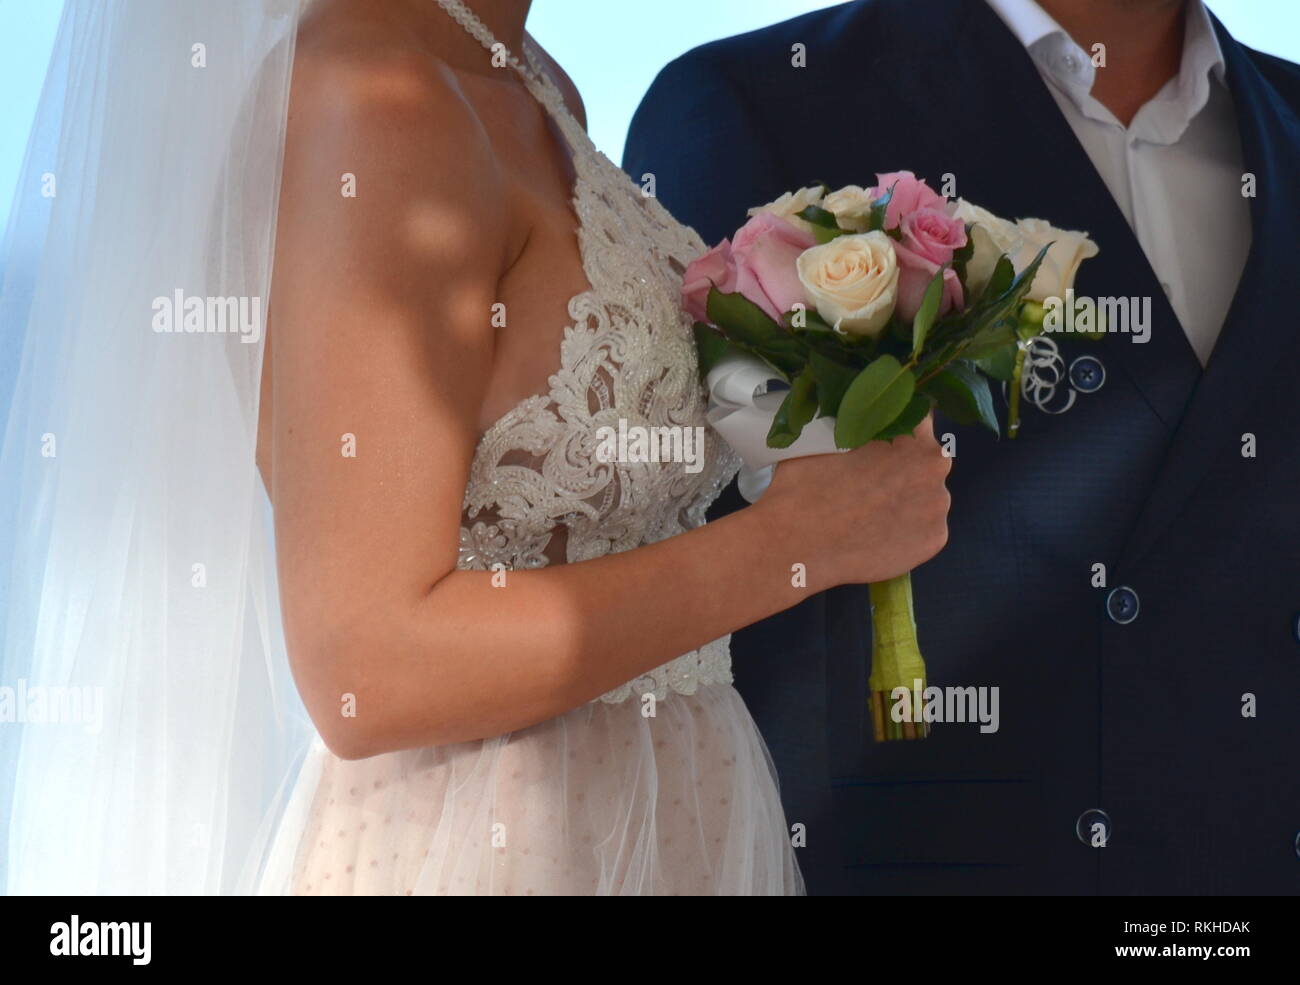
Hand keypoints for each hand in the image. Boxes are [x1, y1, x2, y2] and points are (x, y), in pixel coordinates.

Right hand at [757, 413, 951, 589]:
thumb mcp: (828, 437)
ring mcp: (938, 509)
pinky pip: (922, 528)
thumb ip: (860, 427)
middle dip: (903, 464)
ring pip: (925, 495)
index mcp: (913, 435)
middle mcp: (936, 470)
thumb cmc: (806, 486)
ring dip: (905, 498)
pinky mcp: (933, 542)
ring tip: (869, 511)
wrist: (797, 545)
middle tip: (868, 478)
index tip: (878, 436)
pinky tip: (877, 533)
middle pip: (925, 459)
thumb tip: (865, 420)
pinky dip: (905, 529)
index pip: (916, 417)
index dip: (896, 424)